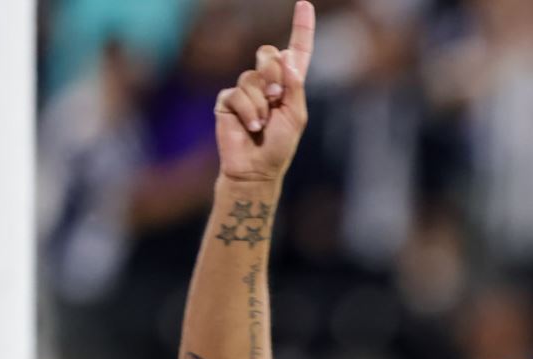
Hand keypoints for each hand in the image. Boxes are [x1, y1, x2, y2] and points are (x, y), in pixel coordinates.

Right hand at [214, 2, 315, 182]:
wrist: (256, 169)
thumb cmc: (279, 146)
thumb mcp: (296, 116)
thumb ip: (295, 86)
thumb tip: (287, 55)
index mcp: (289, 84)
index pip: (296, 51)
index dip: (301, 28)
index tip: (304, 4)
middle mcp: (267, 82)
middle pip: (269, 54)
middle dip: (274, 74)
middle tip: (275, 98)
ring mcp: (246, 90)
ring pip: (252, 76)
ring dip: (261, 102)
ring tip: (262, 123)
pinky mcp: (228, 100)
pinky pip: (237, 94)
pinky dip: (248, 112)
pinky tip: (251, 127)